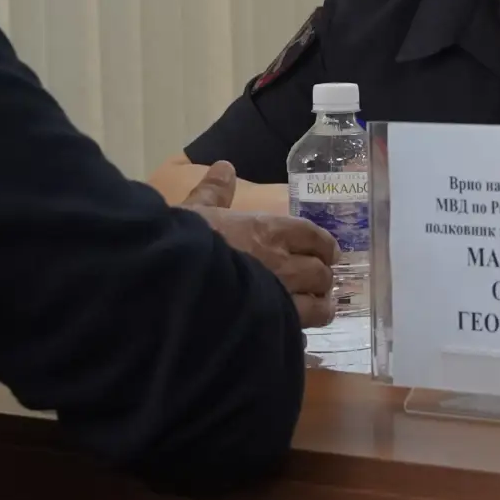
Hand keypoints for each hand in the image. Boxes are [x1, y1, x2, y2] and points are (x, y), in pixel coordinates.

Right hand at [183, 162, 340, 328]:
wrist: (171, 288)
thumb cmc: (181, 246)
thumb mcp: (194, 211)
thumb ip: (214, 191)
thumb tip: (225, 167)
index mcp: (268, 231)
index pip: (312, 236)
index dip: (324, 244)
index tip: (328, 251)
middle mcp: (283, 264)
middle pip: (320, 272)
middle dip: (323, 277)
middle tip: (320, 282)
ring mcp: (280, 300)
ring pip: (318, 306)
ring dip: (321, 306)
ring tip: (319, 309)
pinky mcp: (273, 330)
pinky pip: (299, 332)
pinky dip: (300, 330)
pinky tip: (294, 332)